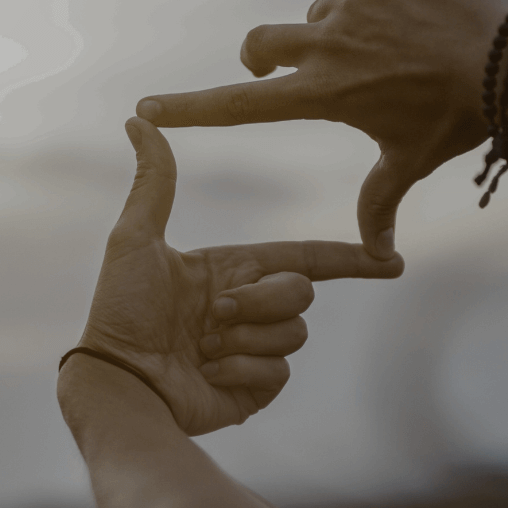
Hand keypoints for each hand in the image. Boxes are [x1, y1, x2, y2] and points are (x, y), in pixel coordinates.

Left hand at [78, 118, 405, 435]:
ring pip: (294, 333)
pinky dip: (240, 370)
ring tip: (202, 348)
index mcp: (233, 271)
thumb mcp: (135, 238)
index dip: (348, 259)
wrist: (118, 381)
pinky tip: (206, 374)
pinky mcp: (254, 389)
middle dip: (261, 301)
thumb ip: (154, 182)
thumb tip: (139, 118)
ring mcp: (254, 351)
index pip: (305, 259)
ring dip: (245, 338)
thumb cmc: (121, 310)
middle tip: (214, 314)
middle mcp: (250, 309)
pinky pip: (278, 372)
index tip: (390, 261)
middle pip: (301, 292)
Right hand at [136, 0, 507, 259]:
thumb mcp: (412, 160)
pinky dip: (387, 5)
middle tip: (280, 67)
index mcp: (323, 94)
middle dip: (262, 56)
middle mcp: (327, 42)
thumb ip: (380, 202)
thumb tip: (378, 256)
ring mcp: (355, 1)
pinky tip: (426, 23)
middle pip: (262, 44)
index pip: (240, 105)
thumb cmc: (459, 120)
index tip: (145, 107)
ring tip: (393, 52)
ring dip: (339, 31)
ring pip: (323, 13)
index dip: (189, 109)